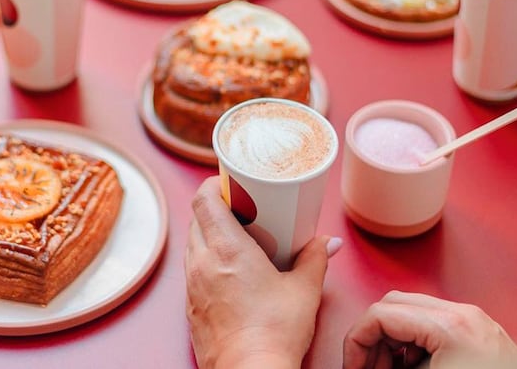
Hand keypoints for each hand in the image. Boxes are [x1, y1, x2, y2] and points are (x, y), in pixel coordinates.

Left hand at [185, 177, 341, 368]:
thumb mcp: (304, 291)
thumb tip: (326, 244)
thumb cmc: (273, 334)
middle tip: (239, 208)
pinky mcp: (190, 306)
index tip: (228, 181)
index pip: (203, 199)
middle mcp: (202, 262)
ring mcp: (192, 285)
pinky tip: (228, 271)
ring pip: (192, 244)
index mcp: (226, 249)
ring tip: (236, 238)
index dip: (212, 184)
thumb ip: (314, 259)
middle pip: (196, 219)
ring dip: (208, 234)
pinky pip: (192, 270)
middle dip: (214, 208)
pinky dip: (206, 261)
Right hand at [343, 291, 516, 368]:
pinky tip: (412, 366)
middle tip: (366, 367)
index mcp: (450, 327)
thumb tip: (359, 367)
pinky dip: (414, 341)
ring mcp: (476, 321)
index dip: (356, 341)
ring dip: (392, 339)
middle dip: (372, 336)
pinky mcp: (482, 332)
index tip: (352, 366)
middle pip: (393, 304)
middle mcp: (464, 315)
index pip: (380, 314)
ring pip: (412, 310)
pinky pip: (434, 323)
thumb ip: (386, 367)